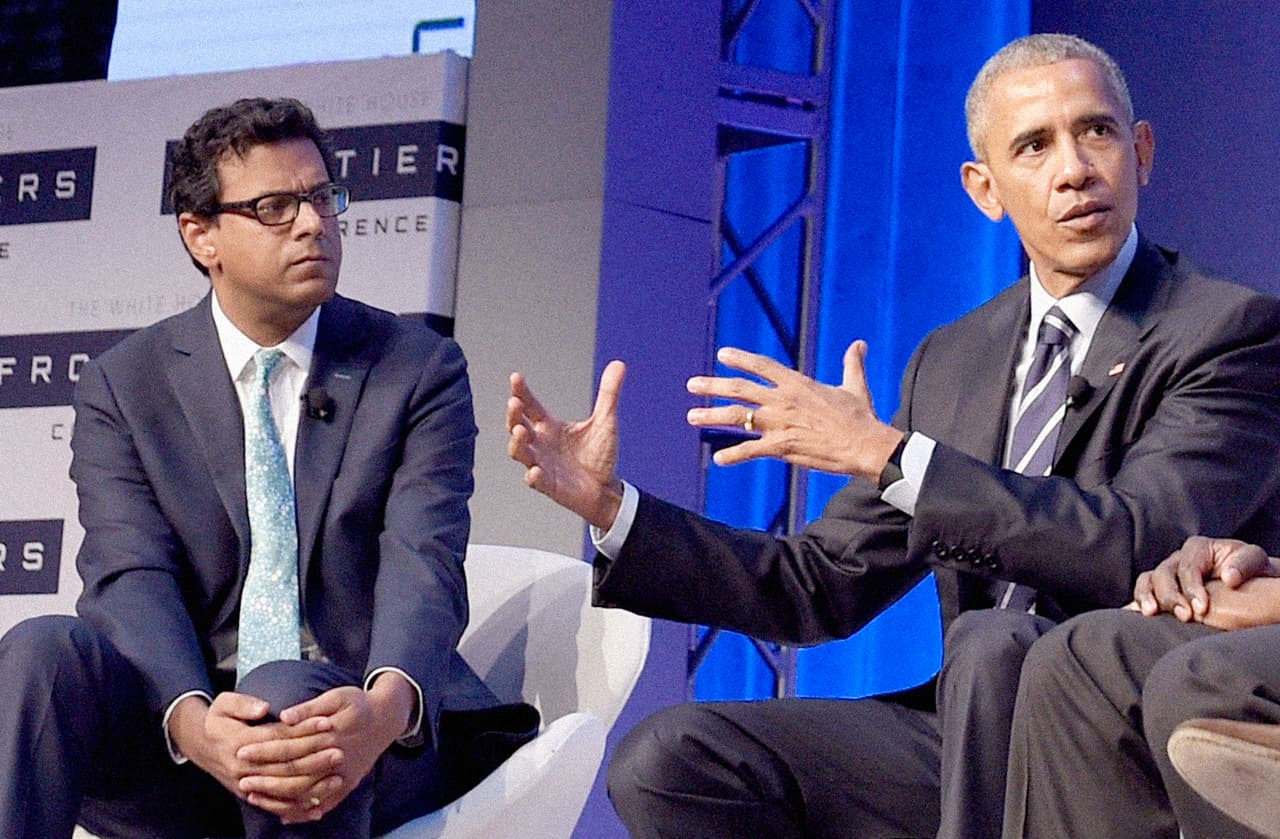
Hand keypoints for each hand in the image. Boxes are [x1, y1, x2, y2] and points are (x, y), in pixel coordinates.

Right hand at [170, 692, 342, 823]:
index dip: (304, 730)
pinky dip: (298, 809)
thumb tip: (264, 708)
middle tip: (339, 752)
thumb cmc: (217, 721)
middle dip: (314, 760)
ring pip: (284, 790)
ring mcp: (247, 786)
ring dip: (312, 786)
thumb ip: (243, 704)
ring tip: (337, 778)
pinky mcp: (251, 796)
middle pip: (285, 766)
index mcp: (240, 743)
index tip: (327, 721)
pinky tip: (319, 806)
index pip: (278, 738)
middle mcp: (244, 769)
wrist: (200, 746)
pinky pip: (277, 807)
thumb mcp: (223, 704)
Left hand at [238, 677, 410, 822]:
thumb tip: (284, 717)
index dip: (264, 749)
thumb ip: (309, 708)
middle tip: (240, 779)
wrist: (388, 718)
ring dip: (279, 797)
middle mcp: (335, 757)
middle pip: (295, 772)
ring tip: (254, 797)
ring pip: (306, 792)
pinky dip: (304, 812)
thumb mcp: (337, 696)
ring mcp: (343, 774)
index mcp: (330, 734)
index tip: (241, 750)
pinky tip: (284, 815)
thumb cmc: (358, 704)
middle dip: (265, 777)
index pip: (290, 745)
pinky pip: (324, 803)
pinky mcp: (348, 784)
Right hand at [508, 361, 625, 529]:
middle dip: (513, 415)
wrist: (606, 488)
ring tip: (521, 431)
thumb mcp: (605, 421)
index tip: (516, 378)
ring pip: (520, 452)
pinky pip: (536, 481)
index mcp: (549, 426)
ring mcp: (541, 464)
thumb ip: (608, 394)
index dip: (521, 392)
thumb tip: (619, 364)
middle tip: (514, 402)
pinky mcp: (548, 485)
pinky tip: (535, 471)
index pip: (530, 406)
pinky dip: (534, 476)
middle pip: (516, 426)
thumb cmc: (599, 455)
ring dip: (518, 442)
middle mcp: (540, 443)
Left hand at [685, 342, 901, 479]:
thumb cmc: (862, 417)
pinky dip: (734, 455)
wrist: (866, 445)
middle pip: (740, 389)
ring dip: (712, 416)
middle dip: (713, 385)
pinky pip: (751, 450)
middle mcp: (783, 400)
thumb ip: (852, 363)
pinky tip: (719, 459)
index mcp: (797, 384)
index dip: (740, 359)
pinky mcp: (782, 447)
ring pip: (738, 417)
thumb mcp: (855, 386)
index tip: (722, 354)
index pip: (762, 366)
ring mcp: (780, 423)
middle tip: (692, 384)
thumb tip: (860, 344)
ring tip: (692, 416)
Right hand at [1132, 536, 1275, 621]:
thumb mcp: (1255, 560)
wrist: (1247, 583)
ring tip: (1151, 613)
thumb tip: (1229, 578)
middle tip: (1184, 616)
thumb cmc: (1251, 571)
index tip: (1202, 608)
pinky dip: (1134, 603)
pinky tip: (1130, 614)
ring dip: (1146, 597)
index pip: (1187, 567)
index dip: (1192, 588)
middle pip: (1162, 574)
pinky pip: (1142, 594)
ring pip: (1146, 581)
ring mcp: (1166, 574)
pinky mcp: (1160, 590)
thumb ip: (1244, 564)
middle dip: (1170, 596)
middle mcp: (1177, 559)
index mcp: (1198, 548)